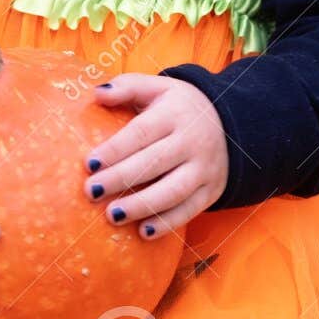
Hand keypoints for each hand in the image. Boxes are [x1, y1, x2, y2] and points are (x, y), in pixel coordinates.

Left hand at [81, 74, 227, 237]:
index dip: (115, 149)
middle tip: (91, 192)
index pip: (142, 132)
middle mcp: (192, 141)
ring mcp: (204, 168)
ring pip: (173, 191)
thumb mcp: (158, 87)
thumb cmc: (178, 107)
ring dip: (142, 206)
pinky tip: (143, 232)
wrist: (229, 123)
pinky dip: (168, 223)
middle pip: (154, 163)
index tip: (89, 164)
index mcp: (175, 113)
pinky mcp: (211, 190)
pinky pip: (190, 210)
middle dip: (121, 179)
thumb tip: (97, 94)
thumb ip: (127, 87)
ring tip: (112, 215)